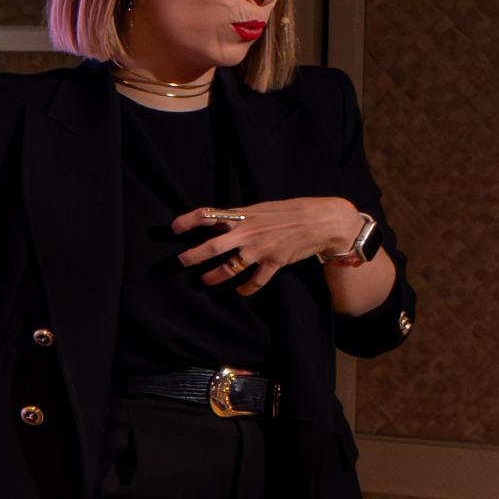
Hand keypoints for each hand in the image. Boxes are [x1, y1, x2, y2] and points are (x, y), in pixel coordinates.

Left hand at [173, 196, 362, 295]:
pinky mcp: (274, 262)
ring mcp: (260, 249)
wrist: (323, 220)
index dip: (188, 220)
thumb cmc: (291, 210)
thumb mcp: (261, 208)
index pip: (208, 214)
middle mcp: (248, 233)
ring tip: (204, 281)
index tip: (174, 227)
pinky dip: (245, 288)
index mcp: (244, 215)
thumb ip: (239, 216)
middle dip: (194, 256)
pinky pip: (255, 281)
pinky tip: (239, 291)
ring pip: (230, 268)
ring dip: (213, 277)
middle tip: (181, 261)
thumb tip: (218, 221)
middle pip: (213, 246)